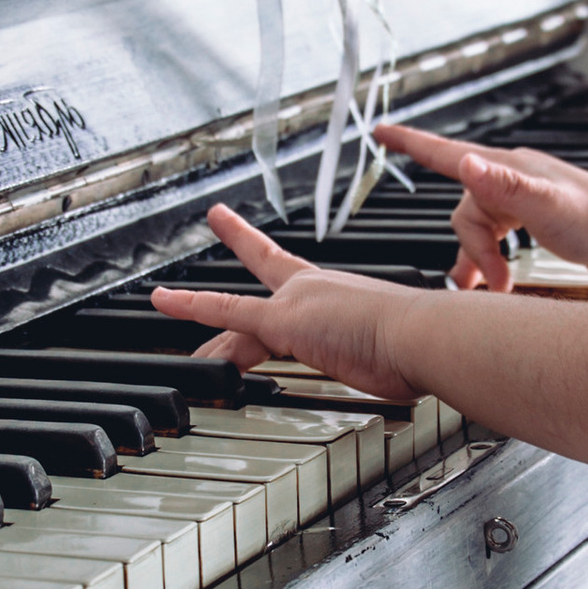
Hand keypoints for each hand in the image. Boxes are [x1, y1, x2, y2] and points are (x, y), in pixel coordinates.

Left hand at [149, 203, 425, 400]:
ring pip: (238, 312)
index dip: (289, 259)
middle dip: (242, 240)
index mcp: (338, 292)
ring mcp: (297, 302)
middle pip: (265, 270)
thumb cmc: (419, 345)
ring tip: (169, 305)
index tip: (275, 243)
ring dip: (208, 323)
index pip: (301, 274)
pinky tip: (164, 300)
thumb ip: (385, 352)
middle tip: (222, 217)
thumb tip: (404, 371)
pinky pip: (227, 312)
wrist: (423, 335)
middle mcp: (315, 290)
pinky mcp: (283, 321)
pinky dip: (192, 306)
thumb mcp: (393, 345)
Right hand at [378, 120, 587, 288]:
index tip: (380, 130)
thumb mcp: (545, 203)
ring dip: (478, 261)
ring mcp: (519, 200)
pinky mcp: (530, 221)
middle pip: (464, 213)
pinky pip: (493, 239)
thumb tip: (467, 164)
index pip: (447, 153)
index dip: (411, 143)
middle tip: (492, 281)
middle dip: (471, 250)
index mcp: (505, 169)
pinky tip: (494, 281)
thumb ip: (505, 185)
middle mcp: (508, 179)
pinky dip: (488, 262)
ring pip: (476, 230)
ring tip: (490, 289)